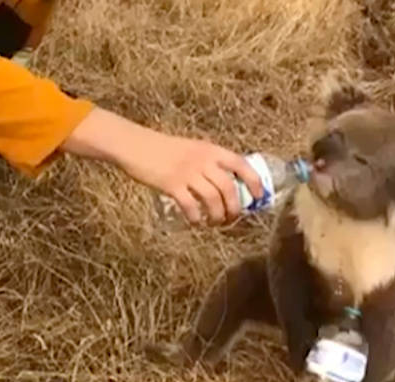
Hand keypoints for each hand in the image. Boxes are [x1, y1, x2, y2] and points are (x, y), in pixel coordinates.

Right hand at [62, 108, 263, 223]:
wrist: (136, 145)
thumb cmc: (164, 149)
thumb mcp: (193, 149)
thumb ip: (209, 162)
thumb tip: (227, 185)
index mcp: (211, 150)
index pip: (241, 165)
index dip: (254, 182)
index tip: (257, 197)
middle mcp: (203, 161)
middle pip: (229, 189)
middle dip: (235, 208)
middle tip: (232, 219)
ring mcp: (187, 173)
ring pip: (213, 200)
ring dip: (218, 217)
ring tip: (215, 223)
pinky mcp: (171, 185)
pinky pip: (191, 206)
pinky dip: (196, 218)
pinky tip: (195, 222)